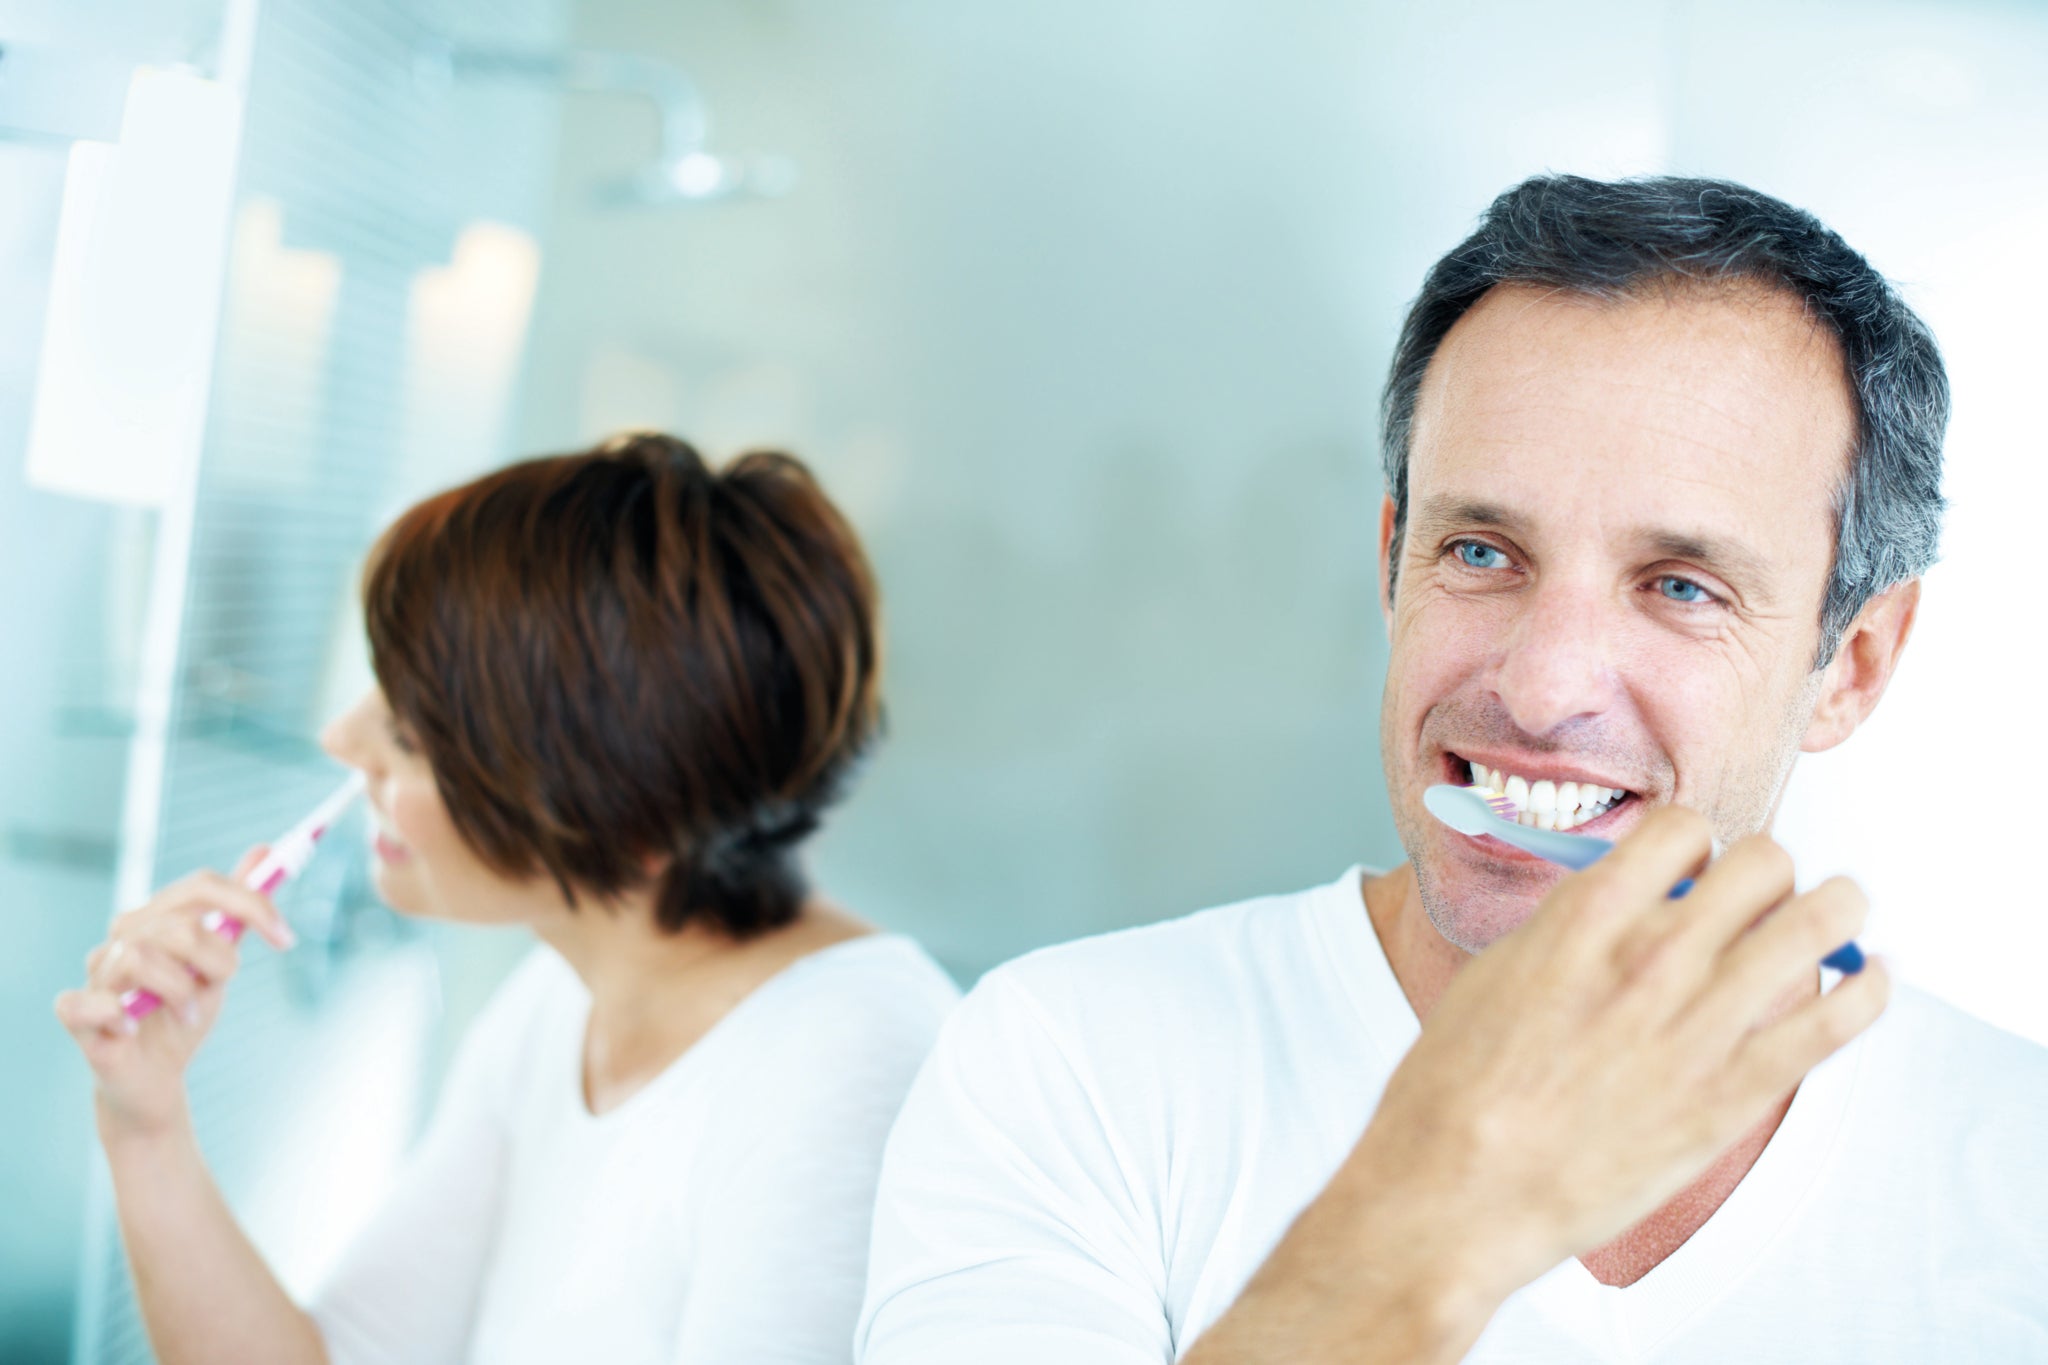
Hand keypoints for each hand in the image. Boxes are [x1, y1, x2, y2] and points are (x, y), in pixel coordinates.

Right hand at [54, 848, 294, 1140]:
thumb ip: (237, 912)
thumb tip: (263, 848)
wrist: (156, 1076)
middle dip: (217, 959)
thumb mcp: (221, 962)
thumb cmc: (185, 1013)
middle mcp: (123, 934)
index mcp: (159, 916)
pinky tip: (133, 1028)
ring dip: (180, 992)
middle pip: (180, 924)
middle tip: (221, 985)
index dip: (250, 905)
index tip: (287, 938)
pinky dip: (120, 1015)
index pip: (202, 886)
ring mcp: (96, 971)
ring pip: (142, 957)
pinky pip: (93, 1000)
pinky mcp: (75, 1010)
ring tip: (187, 1012)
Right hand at [1344, 806, 1887, 1302]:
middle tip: (1760, 897)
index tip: (1694, 868)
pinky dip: (1869, 988)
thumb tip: (1631, 904)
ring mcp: (1700, 1026)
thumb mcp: (1499, 972)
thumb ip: (1574, 928)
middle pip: (1763, 861)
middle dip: (1766, 870)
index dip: (1695, 843)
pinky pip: (1839, 1021)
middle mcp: (1652, 958)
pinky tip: (1871, 978)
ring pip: (1818, 922)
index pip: (1683, 827)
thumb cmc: (1459, 1086)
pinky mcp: (1736, 1094)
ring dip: (1837, 907)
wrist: (1457, 1190)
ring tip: (1838, 913)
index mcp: (1585, 918)